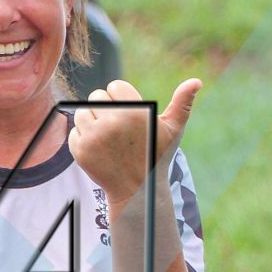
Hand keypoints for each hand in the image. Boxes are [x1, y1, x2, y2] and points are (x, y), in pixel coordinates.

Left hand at [70, 78, 200, 206]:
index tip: (129, 114)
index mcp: (134, 112)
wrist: (137, 190)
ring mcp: (94, 137)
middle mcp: (112, 122)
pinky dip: (83, 137)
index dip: (121, 99)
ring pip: (82, 112)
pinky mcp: (80, 150)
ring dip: (92, 120)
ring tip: (107, 136)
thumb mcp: (173, 130)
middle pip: (96, 96)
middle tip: (118, 127)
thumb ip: (182, 103)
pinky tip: (99, 148)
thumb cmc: (157, 156)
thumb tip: (196, 81)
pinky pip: (74, 131)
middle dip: (105, 108)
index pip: (114, 86)